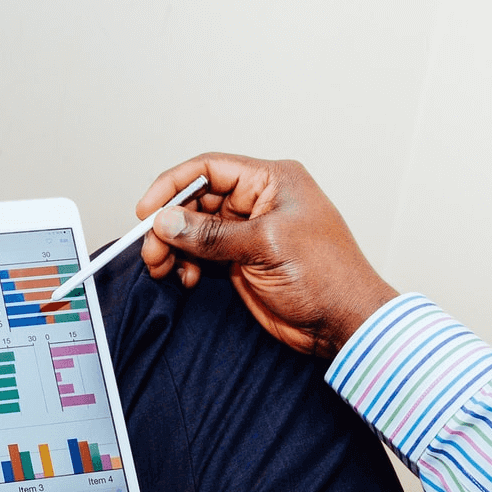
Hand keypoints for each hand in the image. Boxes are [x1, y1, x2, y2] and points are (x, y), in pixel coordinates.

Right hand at [138, 153, 398, 358]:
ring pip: (195, 230)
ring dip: (174, 247)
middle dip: (170, 224)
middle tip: (152, 250)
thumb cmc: (327, 276)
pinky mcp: (242, 260)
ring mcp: (249, 232)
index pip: (210, 169)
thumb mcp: (265, 246)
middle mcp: (258, 201)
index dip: (173, 186)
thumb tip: (167, 222)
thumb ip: (211, 234)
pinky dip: (187, 264)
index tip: (147, 210)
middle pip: (196, 200)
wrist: (344, 322)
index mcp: (272, 181)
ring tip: (163, 267)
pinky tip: (187, 279)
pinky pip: (202, 254)